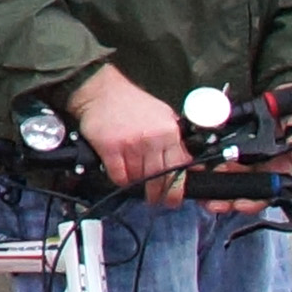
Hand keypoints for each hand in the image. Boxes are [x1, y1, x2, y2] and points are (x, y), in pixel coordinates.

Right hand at [68, 65, 187, 192]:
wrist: (103, 92)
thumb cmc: (133, 104)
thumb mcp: (163, 116)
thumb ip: (174, 140)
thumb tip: (188, 164)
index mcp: (169, 132)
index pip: (179, 168)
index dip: (176, 189)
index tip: (173, 199)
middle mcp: (152, 139)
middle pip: (158, 179)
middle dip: (156, 193)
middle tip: (153, 198)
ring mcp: (131, 145)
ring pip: (137, 179)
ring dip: (135, 181)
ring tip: (133, 175)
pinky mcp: (111, 149)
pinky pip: (119, 176)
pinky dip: (120, 178)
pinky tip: (120, 170)